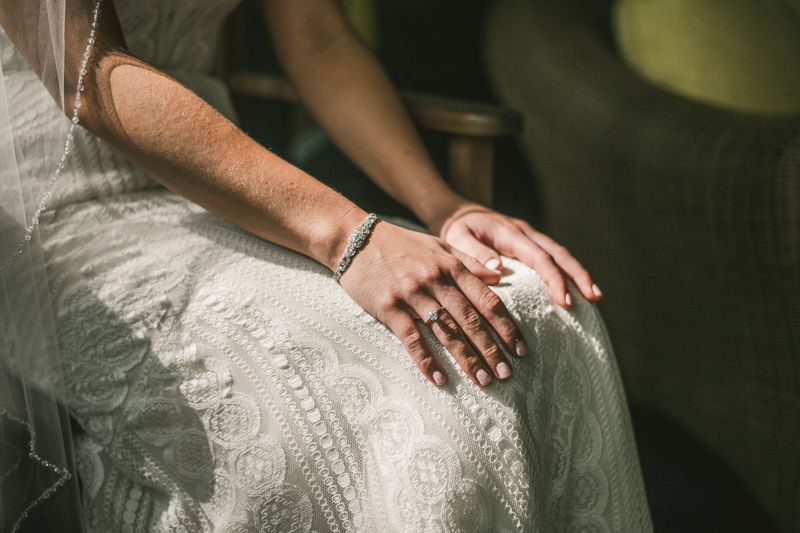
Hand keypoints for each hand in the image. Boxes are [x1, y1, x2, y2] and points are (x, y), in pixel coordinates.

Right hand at [338, 221, 527, 386]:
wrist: (355, 238)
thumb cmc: (400, 244)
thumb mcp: (439, 245)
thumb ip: (469, 262)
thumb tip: (499, 276)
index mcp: (452, 266)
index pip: (488, 300)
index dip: (506, 326)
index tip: (520, 348)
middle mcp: (436, 280)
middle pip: (471, 319)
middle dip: (492, 348)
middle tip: (507, 373)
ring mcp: (412, 293)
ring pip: (446, 331)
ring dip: (467, 358)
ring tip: (483, 380)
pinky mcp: (389, 307)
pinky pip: (412, 338)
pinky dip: (426, 361)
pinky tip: (440, 379)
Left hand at [430, 203, 601, 306]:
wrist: (456, 211)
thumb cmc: (456, 228)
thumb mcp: (457, 238)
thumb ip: (475, 253)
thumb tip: (498, 269)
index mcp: (511, 234)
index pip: (540, 258)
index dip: (554, 279)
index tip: (565, 300)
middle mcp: (525, 232)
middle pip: (559, 254)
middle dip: (578, 276)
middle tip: (594, 297)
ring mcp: (529, 236)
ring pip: (560, 253)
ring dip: (577, 273)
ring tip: (594, 295)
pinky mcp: (527, 241)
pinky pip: (552, 255)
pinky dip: (566, 270)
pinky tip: (575, 286)